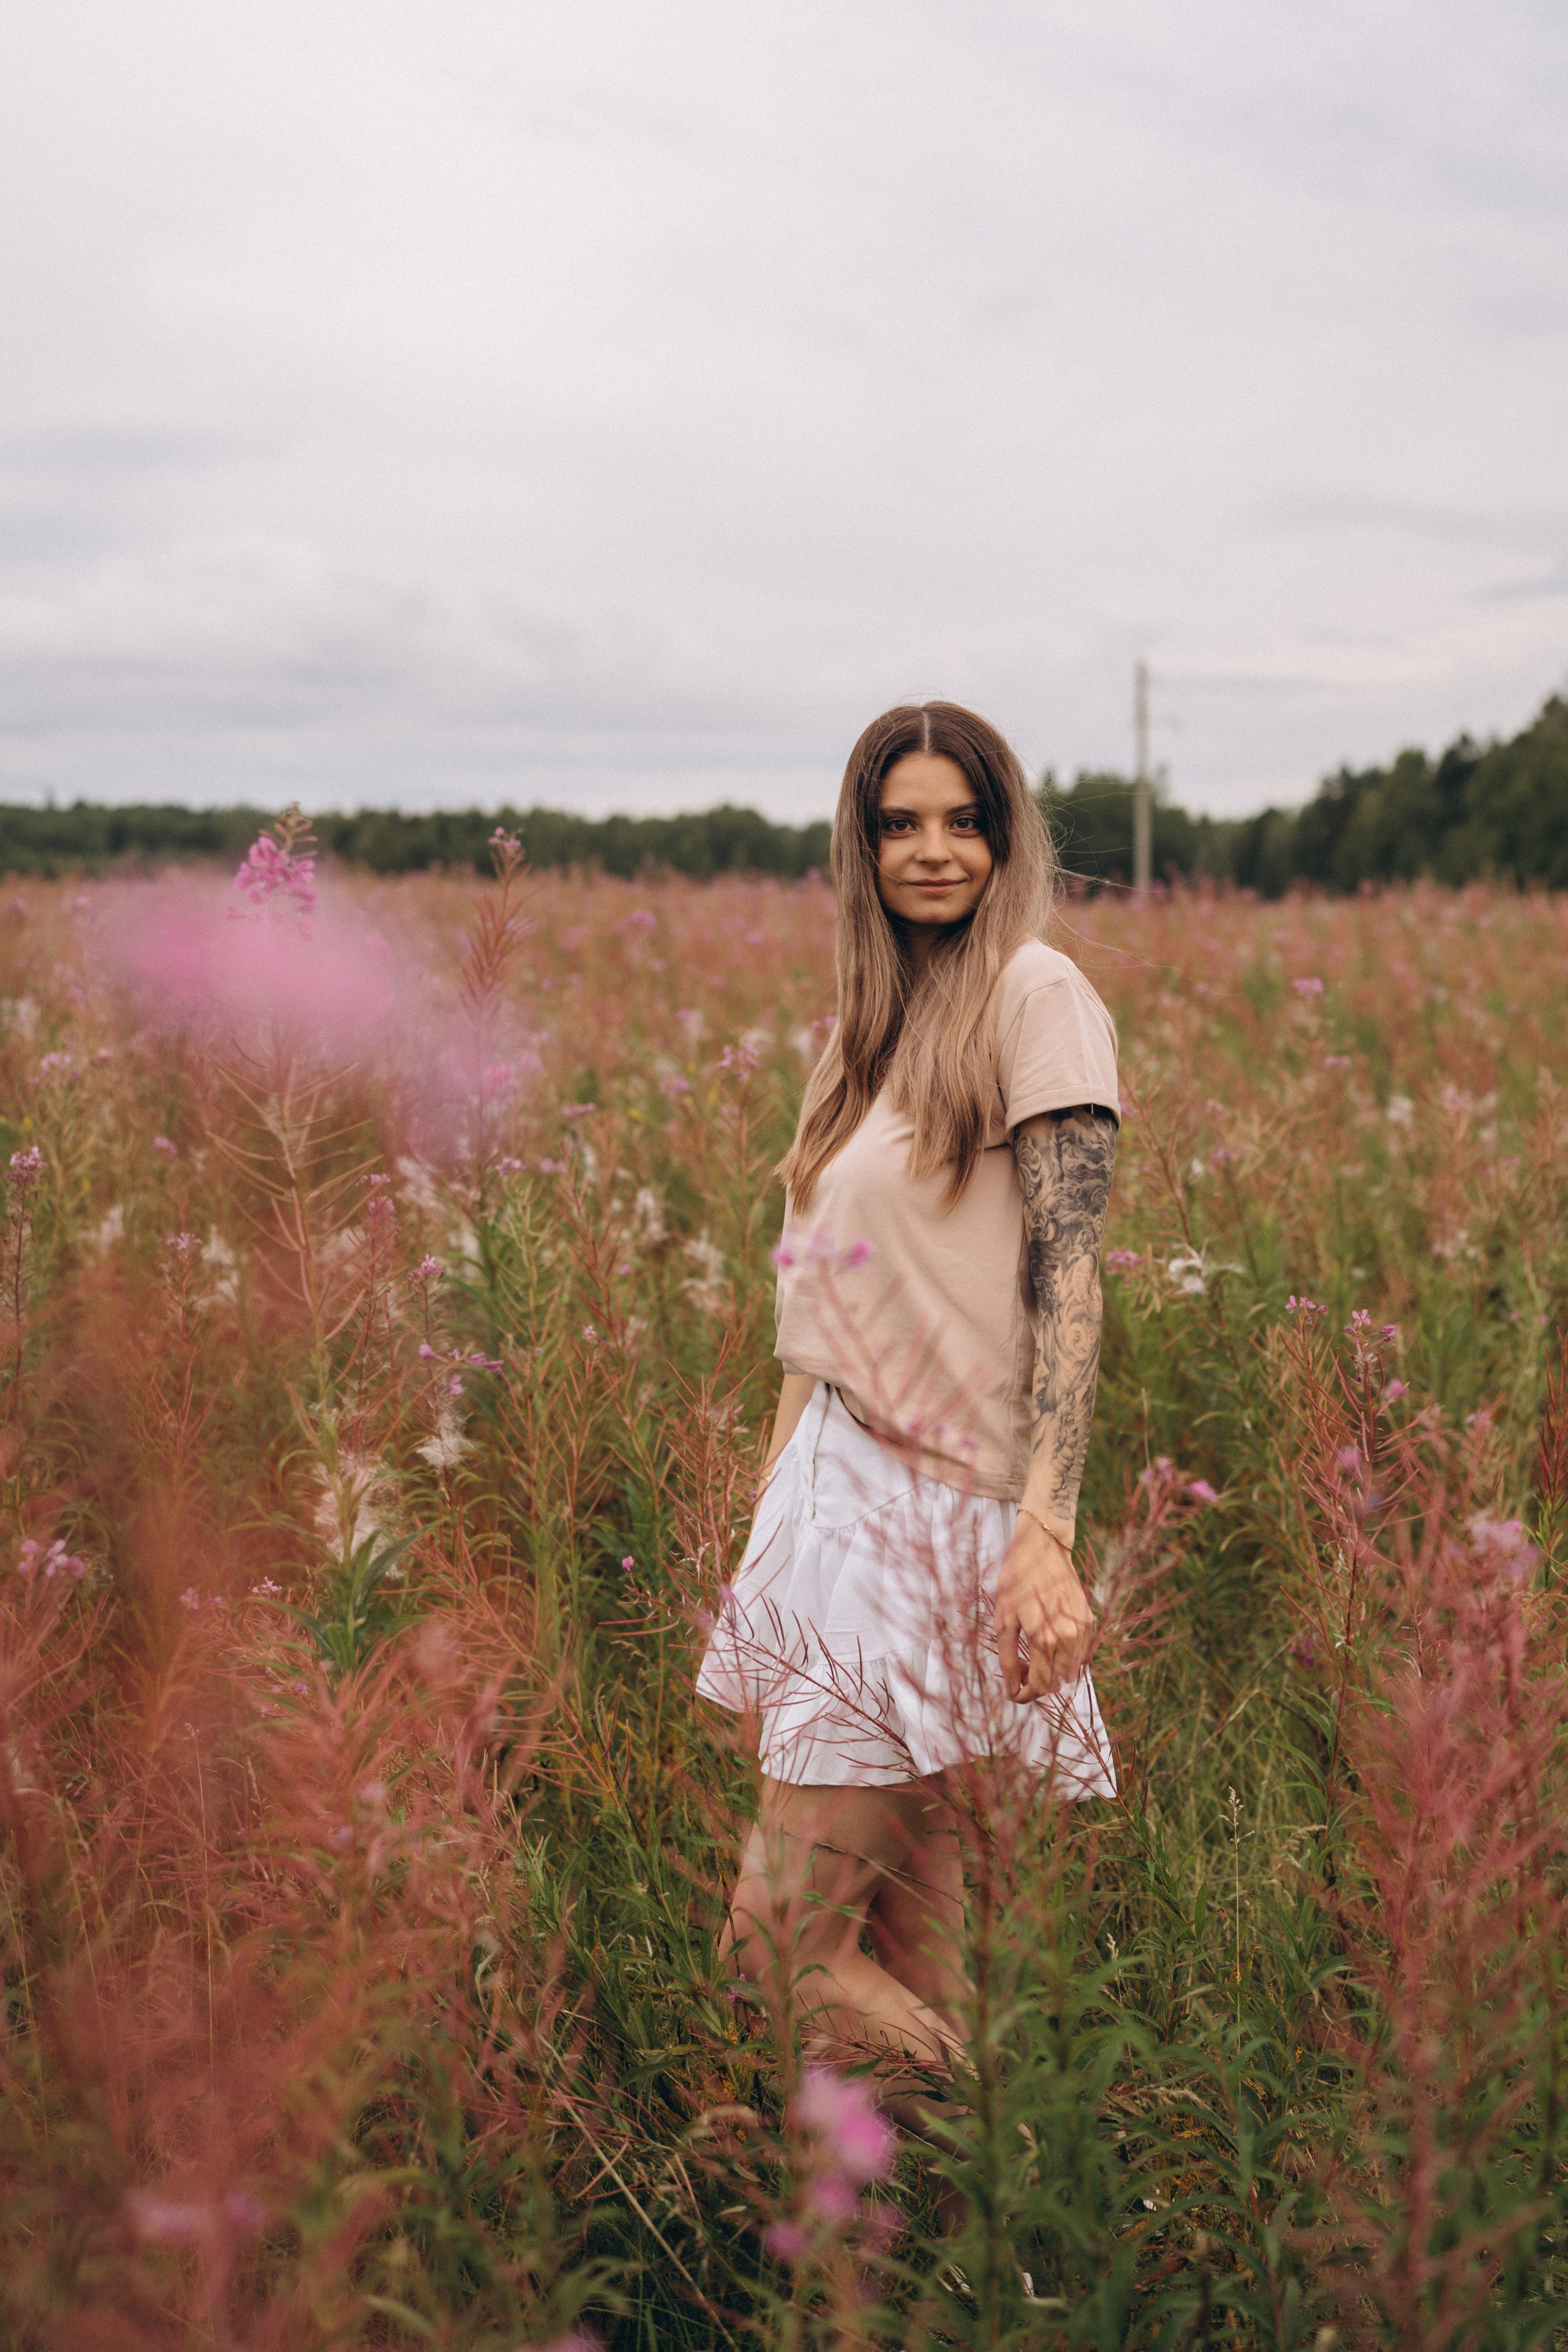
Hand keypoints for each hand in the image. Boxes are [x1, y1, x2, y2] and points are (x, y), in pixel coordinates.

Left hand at [993, 1513, 1093, 1700]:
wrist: (1043, 1549)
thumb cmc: (1016, 1582)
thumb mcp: (1003, 1620)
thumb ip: (1008, 1659)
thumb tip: (1013, 1690)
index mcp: (1044, 1640)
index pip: (1039, 1687)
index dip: (1023, 1694)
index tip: (1014, 1689)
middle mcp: (1068, 1638)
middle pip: (1055, 1683)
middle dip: (1035, 1682)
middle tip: (1021, 1663)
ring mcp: (1082, 1630)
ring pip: (1069, 1671)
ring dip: (1052, 1670)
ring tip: (1034, 1650)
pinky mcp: (1089, 1621)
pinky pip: (1080, 1654)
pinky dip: (1065, 1656)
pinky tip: (1050, 1639)